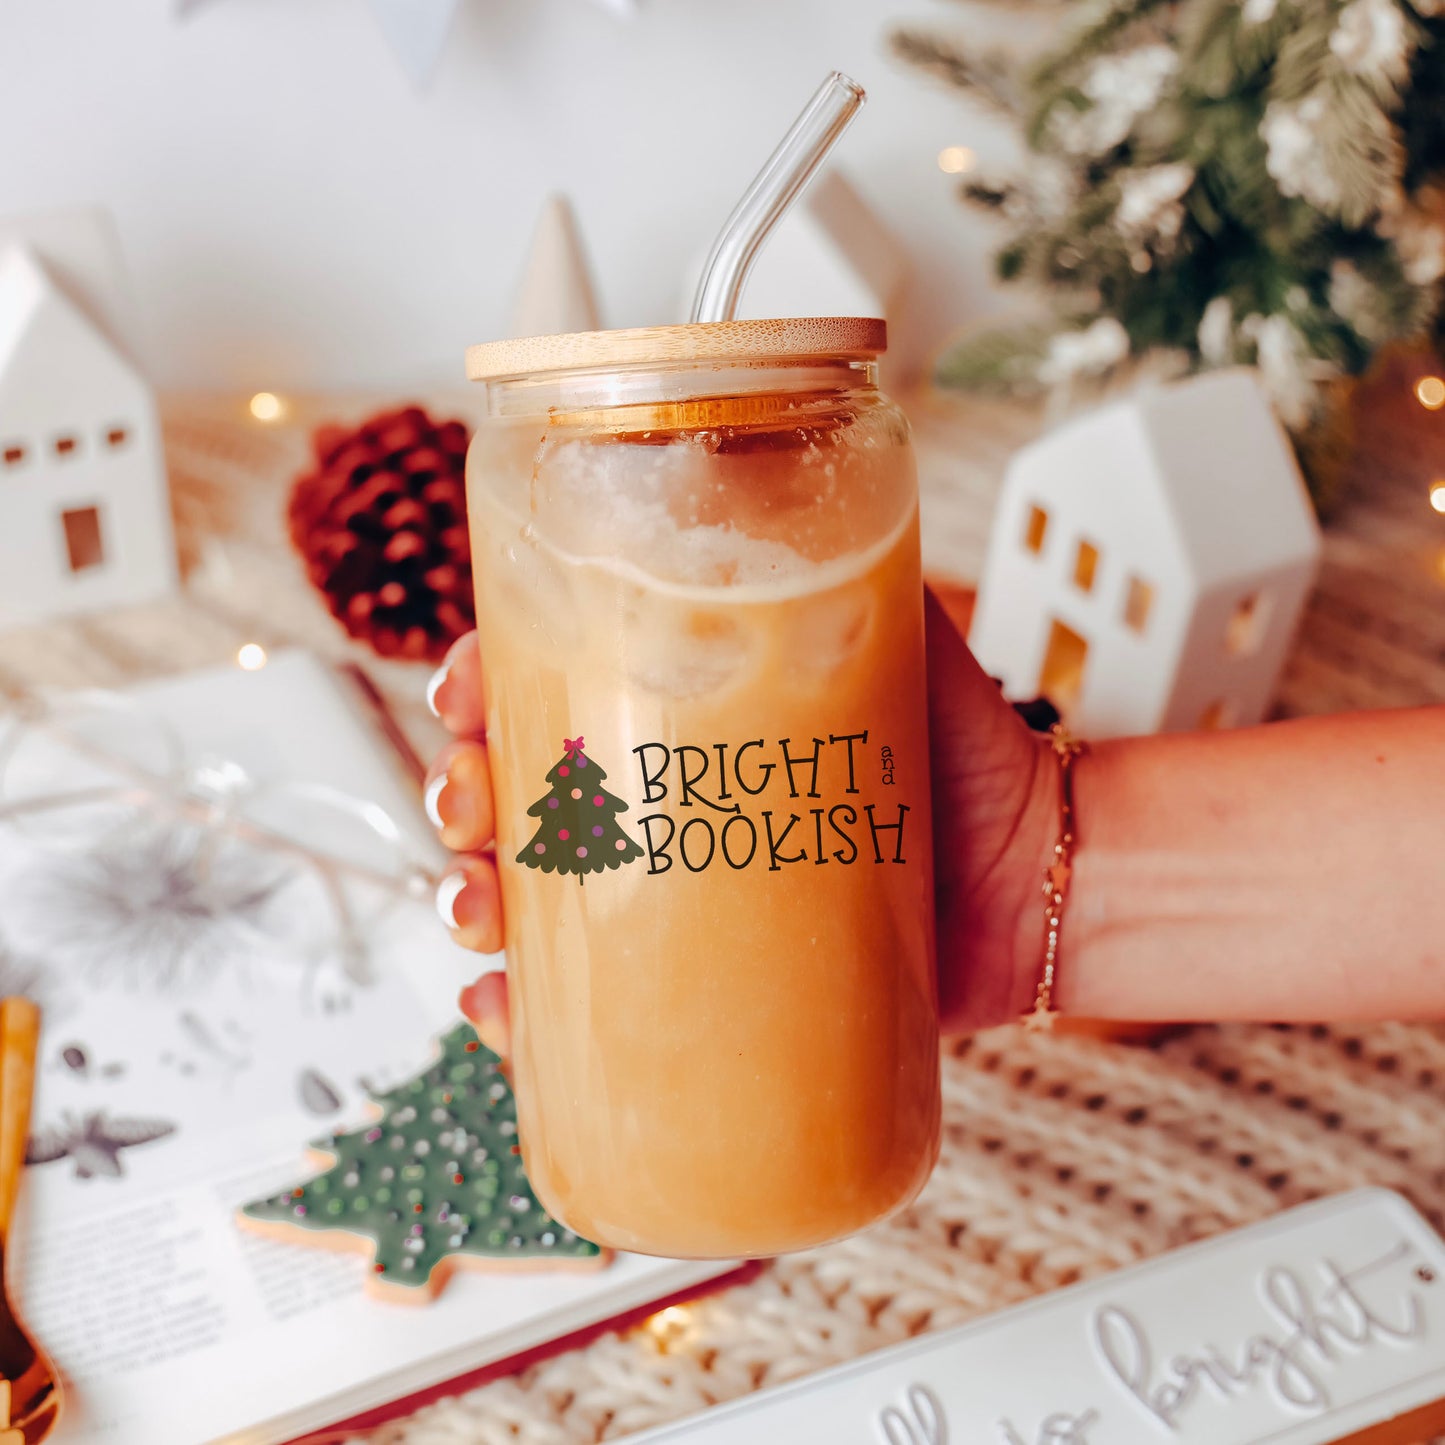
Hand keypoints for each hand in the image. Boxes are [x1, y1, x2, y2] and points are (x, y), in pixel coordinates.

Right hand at [426, 595, 1052, 1049]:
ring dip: (474, 899)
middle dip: (460, 794)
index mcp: (683, 711)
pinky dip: (527, 1012)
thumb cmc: (967, 754)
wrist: (1038, 881)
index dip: (479, 684)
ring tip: (480, 909)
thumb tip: (771, 472)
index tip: (463, 688)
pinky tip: (502, 1008)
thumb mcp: (893, 636)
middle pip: (518, 793)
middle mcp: (664, 799)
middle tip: (472, 805)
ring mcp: (676, 894)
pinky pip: (591, 1005)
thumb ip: (838, 557)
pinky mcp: (701, 982)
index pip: (550, 683)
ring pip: (534, 898)